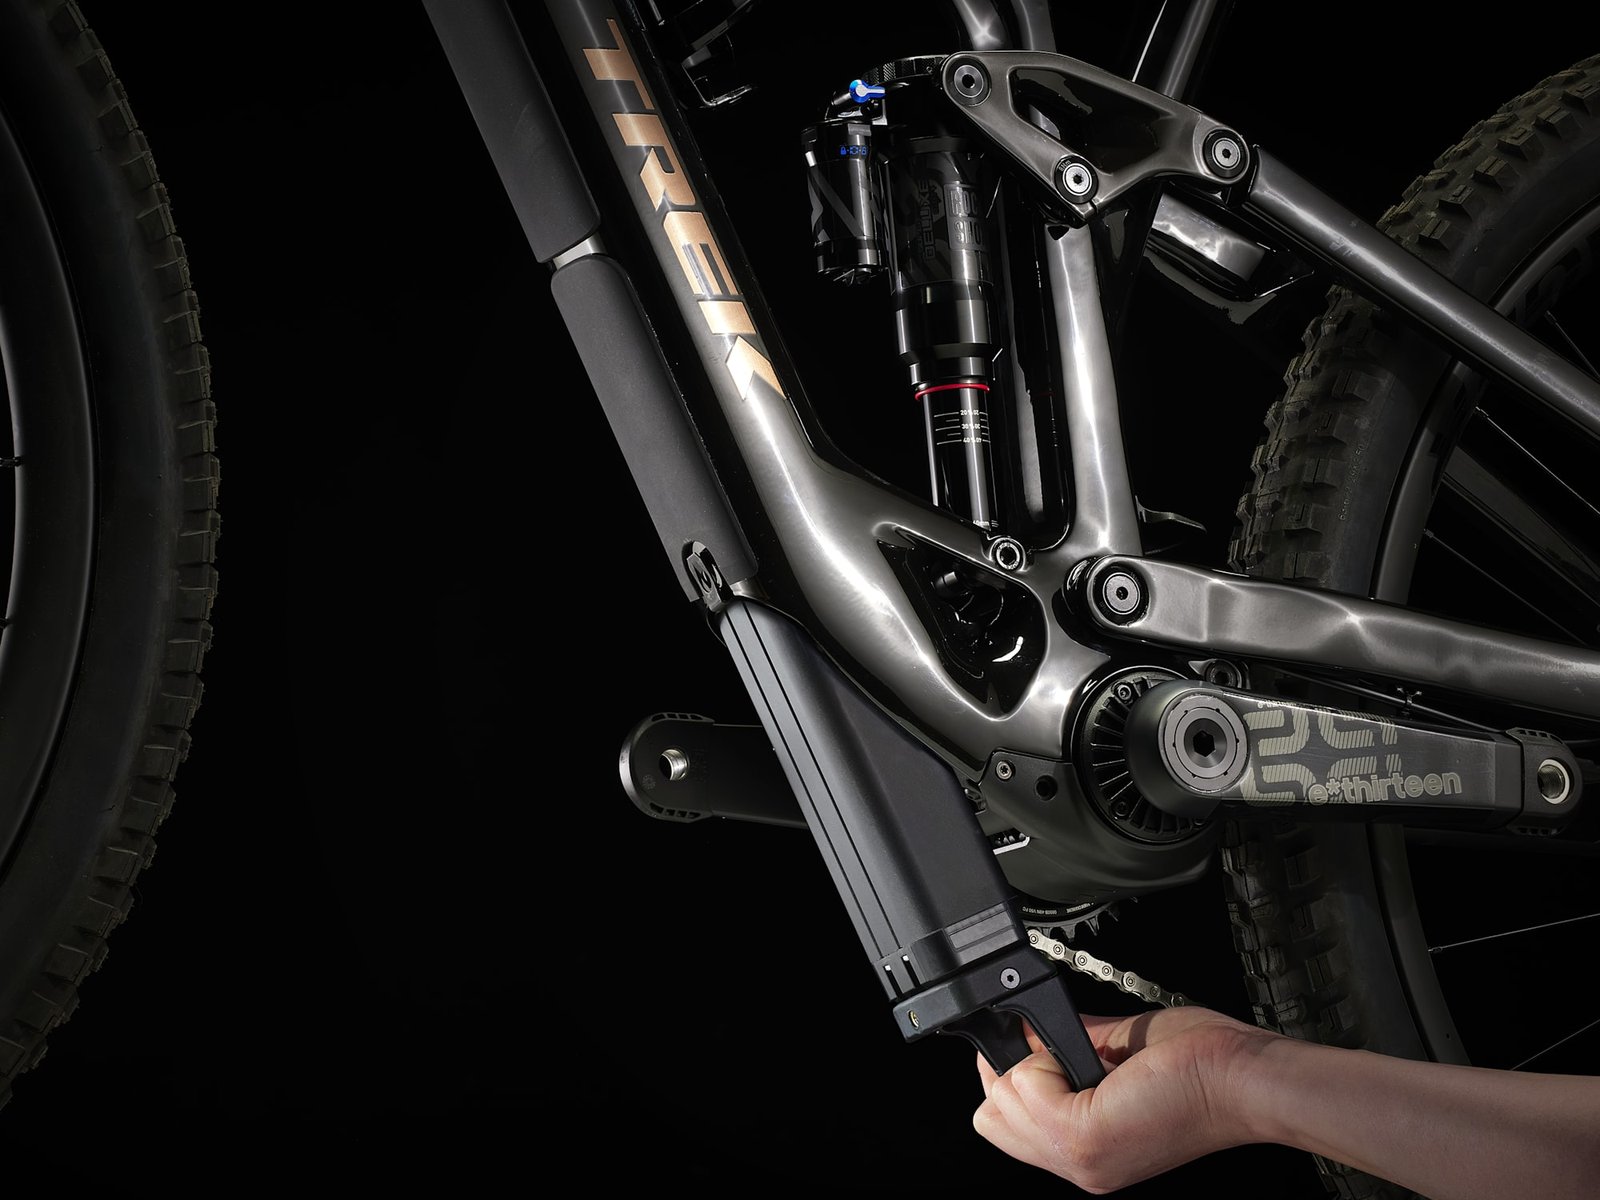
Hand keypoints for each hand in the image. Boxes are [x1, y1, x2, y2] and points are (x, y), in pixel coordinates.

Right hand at [973, 1006, 1279, 1192]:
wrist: (1240, 1079)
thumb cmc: (1203, 1069)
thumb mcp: (1120, 1055)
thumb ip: (1073, 1043)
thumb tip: (1034, 1021)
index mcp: (1088, 1150)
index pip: (1005, 1125)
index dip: (1010, 1078)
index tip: (1032, 1050)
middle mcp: (1081, 1166)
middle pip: (989, 1119)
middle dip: (1008, 1072)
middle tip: (1052, 1054)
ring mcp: (1081, 1158)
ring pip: (999, 1104)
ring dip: (1026, 1064)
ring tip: (1075, 1057)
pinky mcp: (1087, 1136)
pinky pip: (1023, 1088)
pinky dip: (1041, 1058)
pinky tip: (1082, 1058)